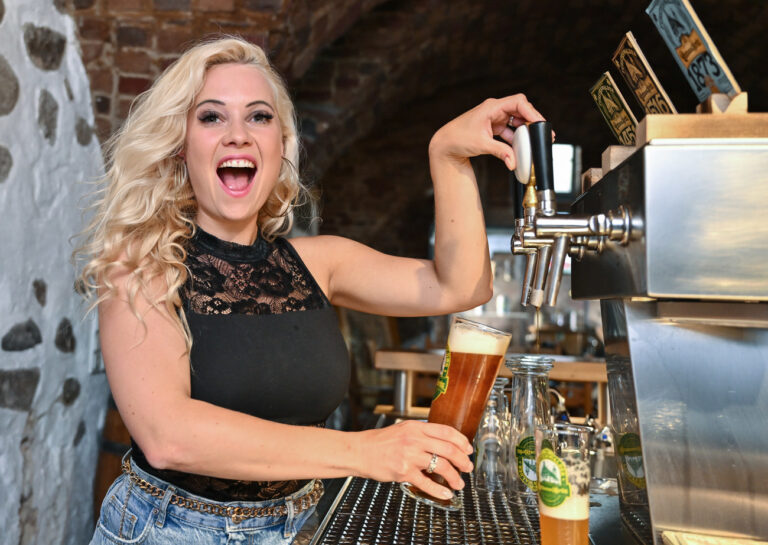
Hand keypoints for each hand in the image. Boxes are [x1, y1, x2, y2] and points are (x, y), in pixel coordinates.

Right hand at [356, 420, 473, 499]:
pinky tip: (446, 493)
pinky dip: (439, 490)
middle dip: (463, 460)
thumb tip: (442, 442)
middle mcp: (414, 440)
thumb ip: (421, 434)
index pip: (446, 432)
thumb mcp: (403, 430)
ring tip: (459, 483)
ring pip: (441, 466)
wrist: (360, 451)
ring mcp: (409, 456)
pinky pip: (427, 483)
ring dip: (454, 476)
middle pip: (448, 449)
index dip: (461, 441)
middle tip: (468, 467)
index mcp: (416, 427)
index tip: (468, 449)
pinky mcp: (403, 472)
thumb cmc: (380, 442)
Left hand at [429, 94, 546, 170]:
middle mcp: (494, 109)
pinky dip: (515, 138)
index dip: (532, 112)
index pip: (518, 102)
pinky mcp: (493, 127)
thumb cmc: (458, 139)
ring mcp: (494, 118)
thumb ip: (501, 152)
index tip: (541, 124)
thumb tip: (514, 163)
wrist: (445, 144)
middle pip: (520, 110)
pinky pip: (509, 130)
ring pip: (516, 120)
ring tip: (534, 141)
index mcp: (492, 107)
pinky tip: (521, 148)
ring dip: (524, 130)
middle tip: (543, 133)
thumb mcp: (482, 145)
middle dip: (532, 121)